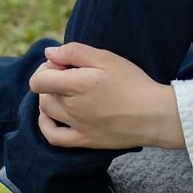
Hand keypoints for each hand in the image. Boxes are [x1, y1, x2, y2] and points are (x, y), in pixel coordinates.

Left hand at [31, 42, 184, 149]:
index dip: (45, 69)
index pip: (38, 80)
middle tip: (69, 75)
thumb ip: (74, 52)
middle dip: (50, 81)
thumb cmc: (133, 82)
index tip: (62, 65)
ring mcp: (76, 126)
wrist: (154, 114)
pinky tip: (50, 117)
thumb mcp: (106, 58)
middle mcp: (71, 108)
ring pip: (46, 112)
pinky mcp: (84, 140)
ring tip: (65, 92)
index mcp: (75, 85)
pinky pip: (54, 137)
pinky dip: (45, 126)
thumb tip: (49, 53)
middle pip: (43, 94)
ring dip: (48, 99)